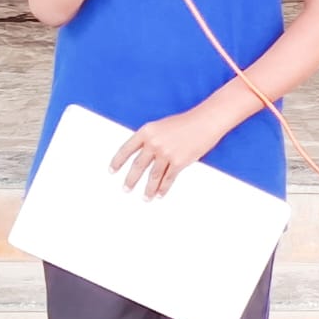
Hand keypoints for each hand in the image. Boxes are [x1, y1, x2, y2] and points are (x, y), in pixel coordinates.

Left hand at [111, 108, 225, 199]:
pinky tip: (159, 194)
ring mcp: (166, 153)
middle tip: (126, 189)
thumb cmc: (187, 122)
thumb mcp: (162, 126)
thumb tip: (144, 157)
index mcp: (147, 131)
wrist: (206, 121)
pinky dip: (163, 189)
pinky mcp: (179, 162)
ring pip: (153, 176)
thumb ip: (151, 139)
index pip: (126, 149)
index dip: (118, 161)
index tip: (112, 171)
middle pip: (138, 166)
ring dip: (148, 189)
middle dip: (131, 180)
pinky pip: (168, 179)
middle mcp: (154, 143)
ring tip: (145, 198)